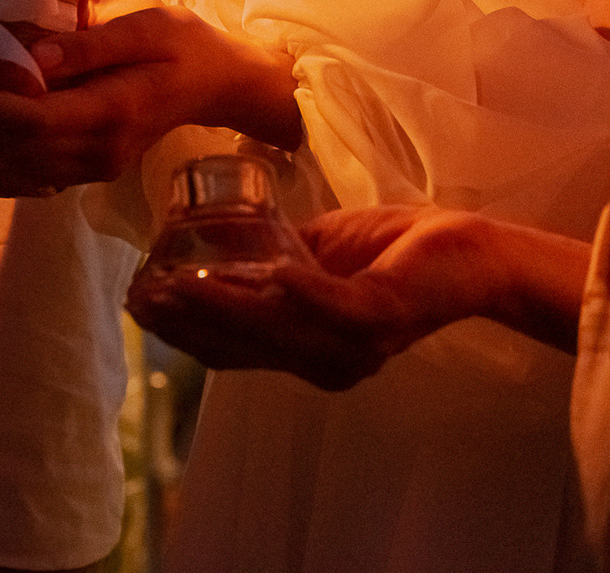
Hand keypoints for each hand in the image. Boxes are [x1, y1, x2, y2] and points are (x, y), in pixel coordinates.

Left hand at [0, 0, 298, 197]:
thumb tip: (35, 55)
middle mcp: (98, 153)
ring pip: (14, 174)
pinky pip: (27, 180)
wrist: (218, 83)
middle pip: (11, 152)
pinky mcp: (87, 171)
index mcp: (112, 114)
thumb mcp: (145, 24)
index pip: (28, 120)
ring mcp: (92, 168)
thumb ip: (91, 41)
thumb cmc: (181, 42)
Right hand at [126, 206, 501, 391]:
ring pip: (272, 329)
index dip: (183, 330)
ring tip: (179, 282)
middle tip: (142, 295)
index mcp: (306, 351)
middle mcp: (324, 361)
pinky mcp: (379, 317)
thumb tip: (224, 247)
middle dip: (187, 320)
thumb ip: (275, 261)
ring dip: (223, 306)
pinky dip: (299, 292)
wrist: (469, 252)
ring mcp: (352, 346)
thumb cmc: (397, 249)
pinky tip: (270, 274)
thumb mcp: (319, 253)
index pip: (232, 350)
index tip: (139, 302)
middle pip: (240, 347)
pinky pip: (330, 308)